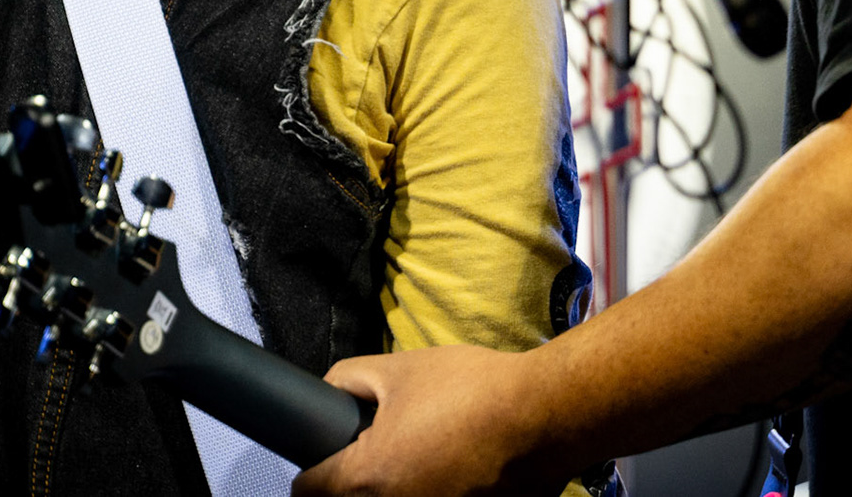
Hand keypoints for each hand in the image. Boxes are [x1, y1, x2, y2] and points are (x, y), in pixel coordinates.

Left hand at [292, 344, 568, 496]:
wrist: (544, 417)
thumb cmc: (472, 391)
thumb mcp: (400, 367)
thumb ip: (350, 378)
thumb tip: (330, 390)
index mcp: (366, 479)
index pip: (306, 491)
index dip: (315, 466)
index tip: (329, 453)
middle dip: (357, 480)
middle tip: (382, 448)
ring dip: (397, 486)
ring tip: (424, 454)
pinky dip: (435, 489)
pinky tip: (454, 467)